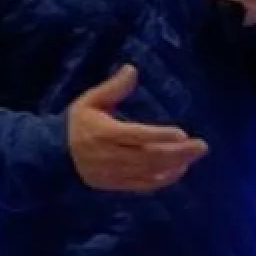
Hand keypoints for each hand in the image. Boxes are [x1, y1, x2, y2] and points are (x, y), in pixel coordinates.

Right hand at [66, 64, 207, 192]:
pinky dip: (161, 179)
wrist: (54, 155)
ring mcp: (112, 173)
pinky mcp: (114, 185)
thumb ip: (113, 87)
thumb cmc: (77, 123)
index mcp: (103, 133)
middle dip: (177, 153)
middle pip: (147, 156)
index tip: (182, 133)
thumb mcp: (90, 100)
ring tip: (193, 156)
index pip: (135, 136)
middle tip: (202, 146)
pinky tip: (178, 170)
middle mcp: (109, 156)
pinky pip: (141, 185)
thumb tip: (132, 69)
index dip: (159, 136)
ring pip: (147, 172)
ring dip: (173, 166)